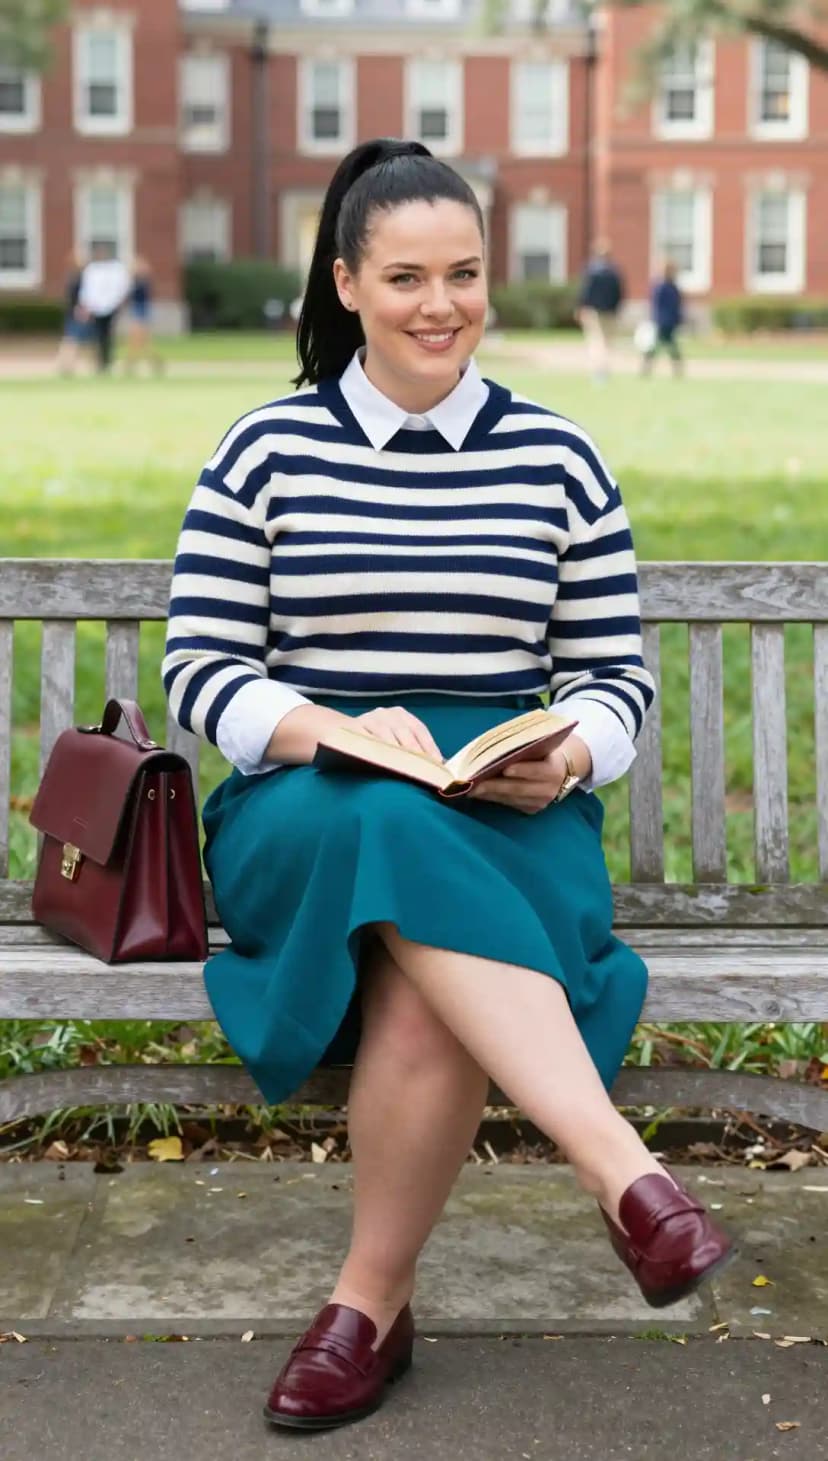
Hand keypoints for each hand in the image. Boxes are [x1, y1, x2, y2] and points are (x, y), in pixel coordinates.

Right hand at [351, 705, 442, 760]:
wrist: (340, 733)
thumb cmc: (375, 742)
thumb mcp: (396, 741)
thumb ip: (414, 750)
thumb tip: (440, 765)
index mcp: (402, 715)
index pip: (420, 730)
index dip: (429, 747)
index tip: (438, 763)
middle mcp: (388, 713)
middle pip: (406, 732)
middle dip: (416, 752)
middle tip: (425, 769)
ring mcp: (372, 718)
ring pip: (388, 734)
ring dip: (398, 751)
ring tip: (408, 766)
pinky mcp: (356, 726)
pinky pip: (369, 738)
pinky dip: (378, 748)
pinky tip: (385, 760)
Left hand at [467, 735, 591, 815]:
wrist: (559, 770)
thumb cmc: (542, 752)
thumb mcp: (540, 746)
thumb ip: (525, 747)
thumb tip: (496, 748)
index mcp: (554, 770)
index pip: (538, 771)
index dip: (522, 770)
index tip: (504, 769)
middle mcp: (549, 790)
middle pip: (519, 788)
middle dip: (495, 786)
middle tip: (474, 783)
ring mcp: (540, 803)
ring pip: (511, 798)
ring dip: (489, 794)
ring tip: (470, 788)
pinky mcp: (531, 810)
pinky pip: (509, 804)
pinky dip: (492, 798)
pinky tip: (478, 793)